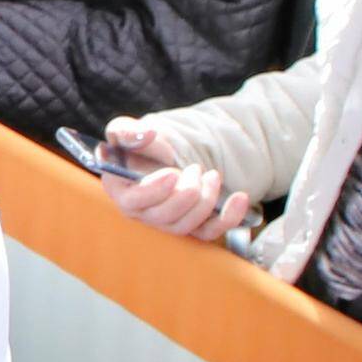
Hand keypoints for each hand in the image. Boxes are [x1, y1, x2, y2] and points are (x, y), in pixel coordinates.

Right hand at [92, 117, 244, 240]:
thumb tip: (148, 134)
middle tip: (196, 169)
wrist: (165, 153)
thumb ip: (127, 130)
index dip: (153, 192)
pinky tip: (240, 198)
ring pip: (186, 226)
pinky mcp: (191, 225)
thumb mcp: (126, 129)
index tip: (172, 173)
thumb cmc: (140, 143)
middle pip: (163, 217)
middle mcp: (142, 212)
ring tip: (211, 175)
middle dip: (185, 194)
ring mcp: (167, 222)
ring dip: (205, 201)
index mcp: (121, 191)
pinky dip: (228, 218)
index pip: (132, 202)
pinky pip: (209, 232)